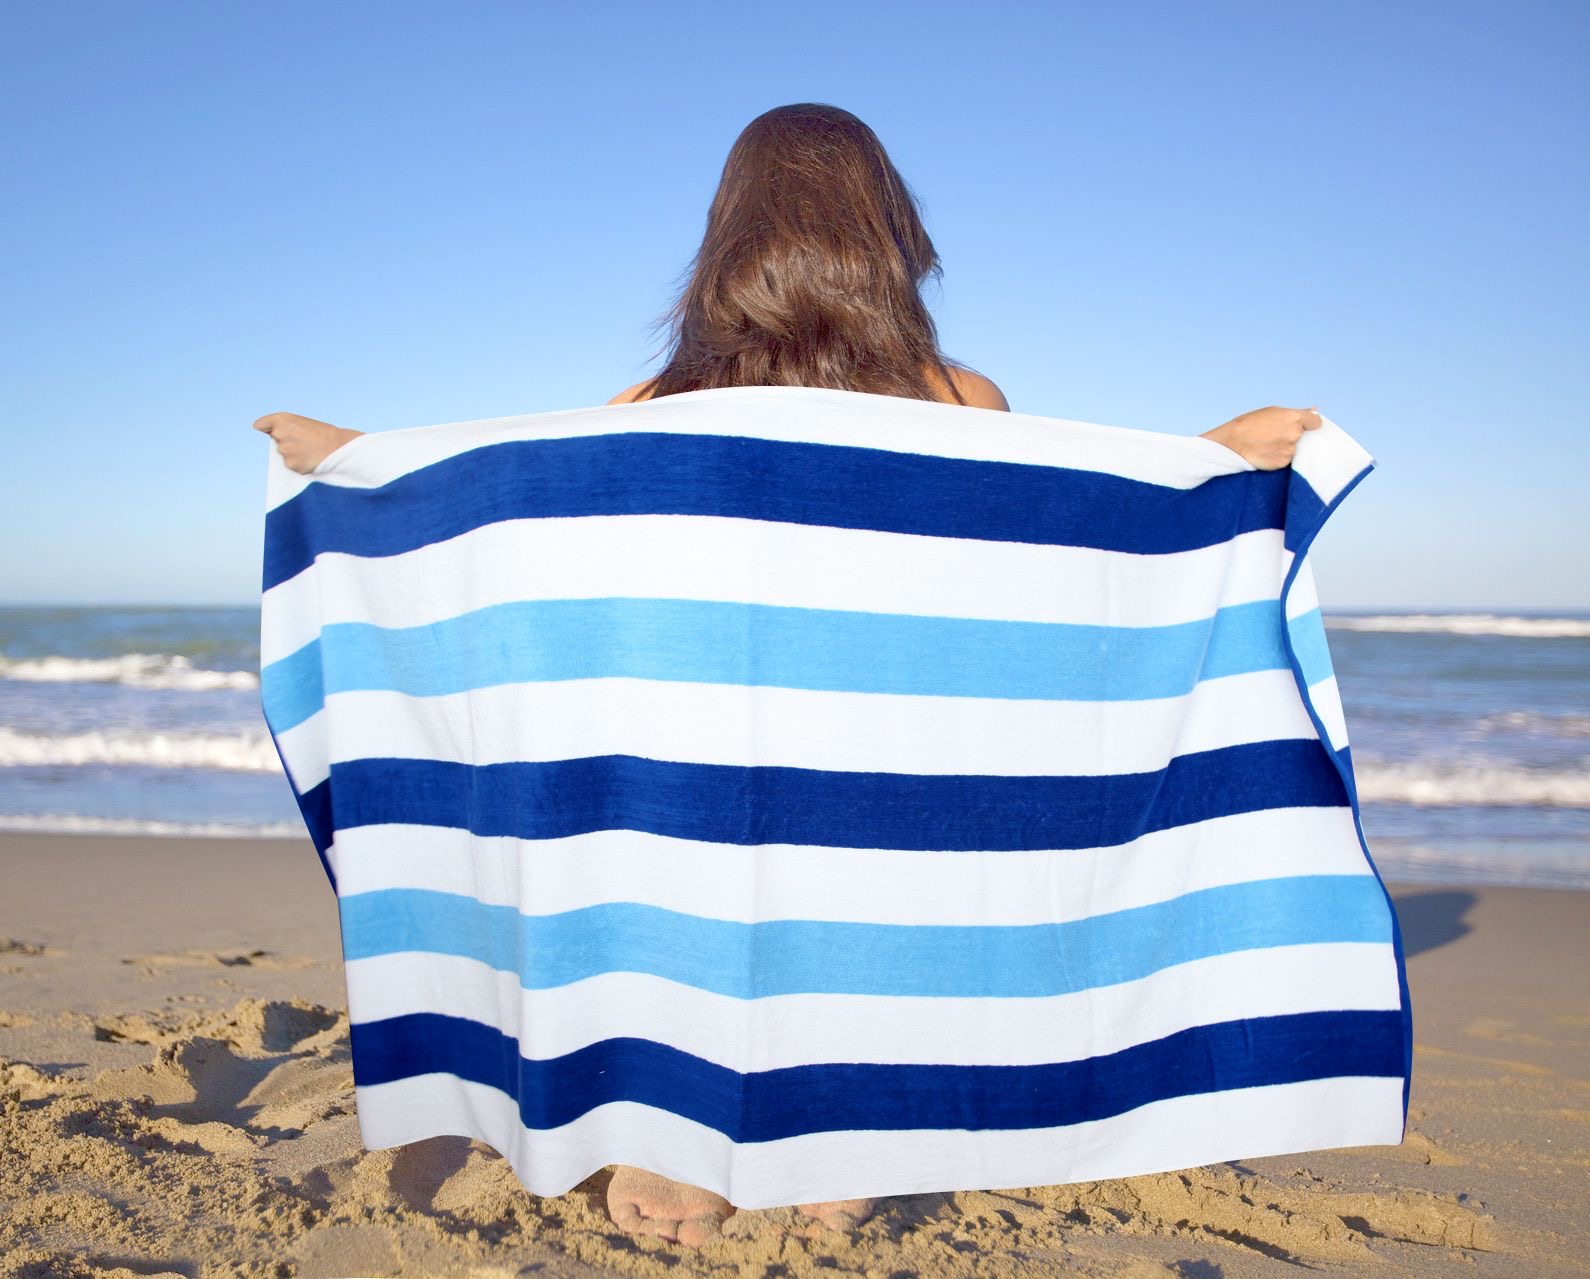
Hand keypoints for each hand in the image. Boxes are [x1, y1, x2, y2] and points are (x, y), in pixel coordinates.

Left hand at [252, 412, 363, 474]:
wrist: (339, 447)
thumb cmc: (324, 434)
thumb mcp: (303, 423)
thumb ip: (286, 427)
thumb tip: (275, 438)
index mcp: (282, 419)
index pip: (261, 425)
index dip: (266, 428)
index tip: (270, 431)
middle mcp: (279, 433)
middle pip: (276, 441)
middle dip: (287, 442)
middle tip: (305, 442)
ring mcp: (284, 450)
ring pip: (284, 454)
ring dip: (294, 454)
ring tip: (311, 450)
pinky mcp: (290, 464)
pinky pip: (291, 465)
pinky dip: (300, 464)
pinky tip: (311, 459)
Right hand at [1200, 405, 1322, 469]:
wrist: (1232, 443)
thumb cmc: (1250, 424)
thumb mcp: (1273, 411)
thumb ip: (1297, 412)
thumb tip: (1315, 410)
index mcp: (1294, 417)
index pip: (1316, 422)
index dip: (1310, 424)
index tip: (1304, 427)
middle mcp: (1295, 433)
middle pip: (1305, 436)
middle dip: (1295, 436)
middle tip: (1278, 436)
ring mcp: (1290, 449)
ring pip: (1295, 449)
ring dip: (1286, 448)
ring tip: (1269, 445)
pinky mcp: (1283, 462)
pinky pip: (1286, 460)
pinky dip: (1279, 457)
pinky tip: (1267, 453)